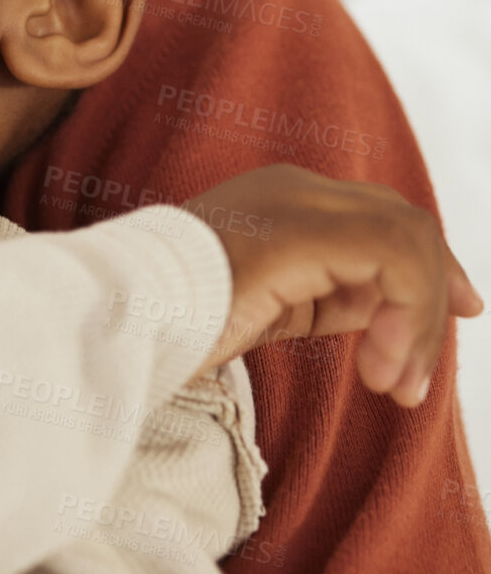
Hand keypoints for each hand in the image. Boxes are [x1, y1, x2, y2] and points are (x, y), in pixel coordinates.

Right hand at [188, 163, 481, 404]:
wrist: (121, 309)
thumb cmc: (171, 316)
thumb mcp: (263, 303)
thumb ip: (318, 294)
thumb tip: (374, 312)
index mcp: (276, 196)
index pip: (374, 215)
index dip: (423, 264)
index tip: (453, 313)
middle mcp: (293, 187)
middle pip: (401, 219)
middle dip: (438, 284)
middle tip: (444, 348)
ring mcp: (301, 201)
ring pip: (407, 241)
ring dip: (418, 323)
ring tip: (398, 386)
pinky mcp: (309, 229)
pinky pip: (395, 263)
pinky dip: (406, 320)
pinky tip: (380, 368)